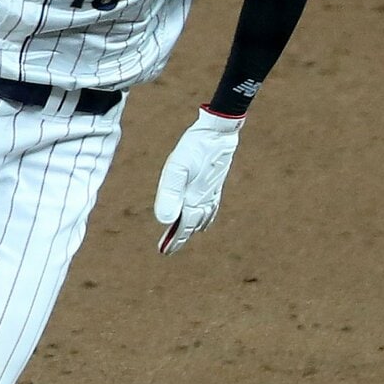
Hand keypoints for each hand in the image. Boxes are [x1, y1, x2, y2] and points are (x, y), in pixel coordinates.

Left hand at [154, 109, 243, 254]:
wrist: (219, 131)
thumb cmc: (195, 146)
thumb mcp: (177, 167)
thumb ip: (170, 193)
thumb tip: (164, 221)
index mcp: (193, 198)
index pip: (182, 225)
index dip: (173, 240)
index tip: (164, 252)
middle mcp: (204, 199)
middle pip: (191, 224)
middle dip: (181, 237)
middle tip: (169, 250)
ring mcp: (212, 192)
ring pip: (202, 218)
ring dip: (192, 228)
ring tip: (183, 237)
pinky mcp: (216, 183)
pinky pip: (212, 208)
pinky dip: (207, 218)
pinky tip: (205, 220)